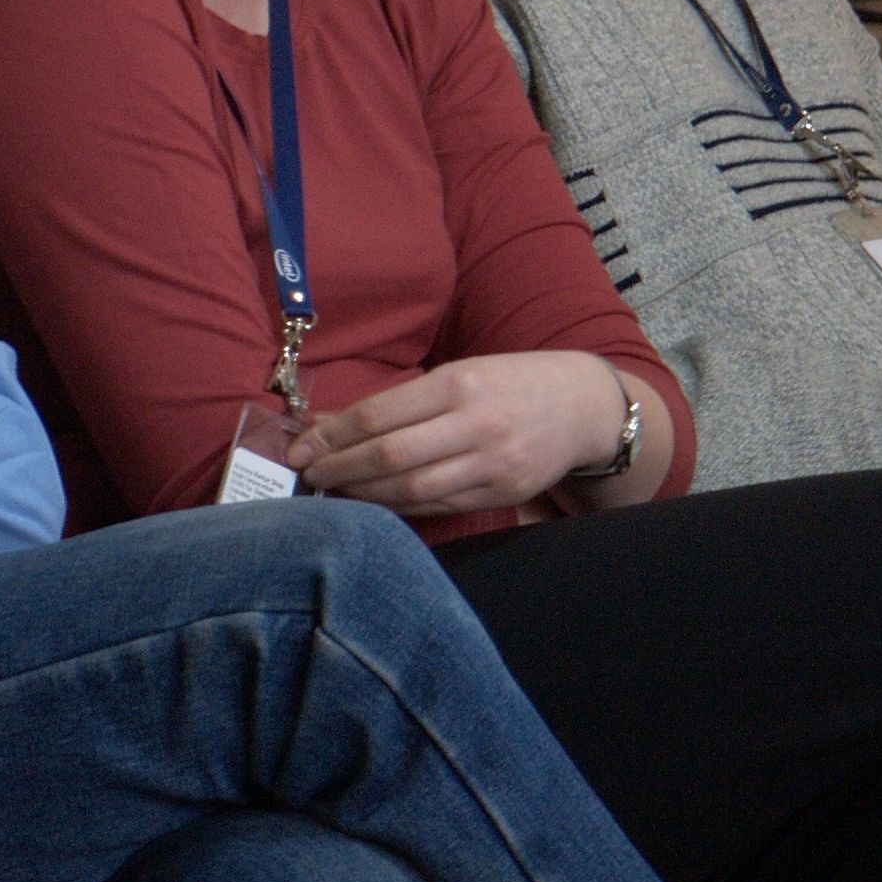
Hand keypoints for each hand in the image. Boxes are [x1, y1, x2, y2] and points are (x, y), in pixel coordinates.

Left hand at [296, 354, 647, 518]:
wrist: (581, 407)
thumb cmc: (507, 382)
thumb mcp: (457, 373)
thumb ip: (398, 400)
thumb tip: (328, 423)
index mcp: (459, 383)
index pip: (380, 415)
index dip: (333, 435)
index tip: (301, 446)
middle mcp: (477, 425)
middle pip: (391, 456)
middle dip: (339, 469)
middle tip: (306, 475)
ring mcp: (493, 465)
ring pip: (412, 489)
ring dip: (363, 495)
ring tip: (332, 492)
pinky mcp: (503, 494)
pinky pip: (439, 506)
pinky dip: (399, 507)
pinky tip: (372, 504)